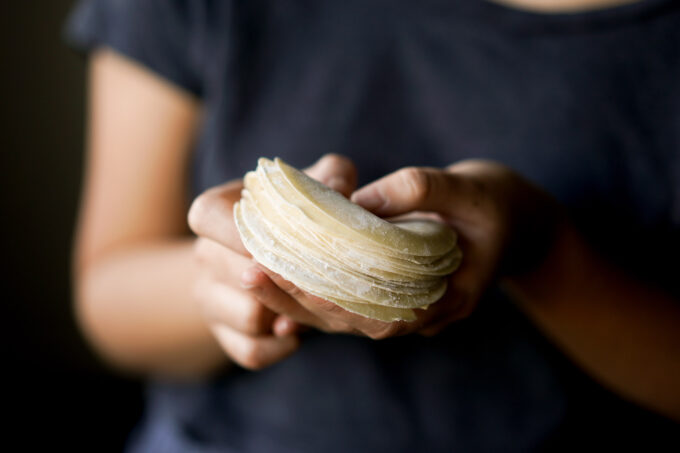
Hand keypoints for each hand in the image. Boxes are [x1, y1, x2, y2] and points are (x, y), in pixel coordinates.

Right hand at [188, 154, 357, 368]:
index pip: (207, 216)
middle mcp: (205, 254)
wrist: (264, 256)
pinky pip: (250, 352)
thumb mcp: (310, 186)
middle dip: (282, 278)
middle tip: (318, 275)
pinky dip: (278, 347)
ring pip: (248, 317)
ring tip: (311, 302)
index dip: (240, 231)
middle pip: (236, 275)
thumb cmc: (292, 214)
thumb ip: (331, 177)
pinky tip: (296, 334)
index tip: (279, 241)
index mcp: (215, 212)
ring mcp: (208, 297)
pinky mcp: (221, 333)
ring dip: (286, 314)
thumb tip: (342, 190)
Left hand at [248, 160, 561, 338]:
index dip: (328, 298)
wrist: (522, 222)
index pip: (377, 312)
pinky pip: (353, 304)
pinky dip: (317, 293)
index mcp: (447, 298)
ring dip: (300, 300)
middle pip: (352, 322)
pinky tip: (282, 275)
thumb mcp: (468, 186)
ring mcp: (411, 310)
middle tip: (249, 275)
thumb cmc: (497, 203)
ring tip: (253, 275)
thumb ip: (416, 189)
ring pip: (348, 318)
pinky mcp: (398, 296)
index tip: (282, 276)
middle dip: (299, 302)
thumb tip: (350, 201)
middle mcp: (424, 314)